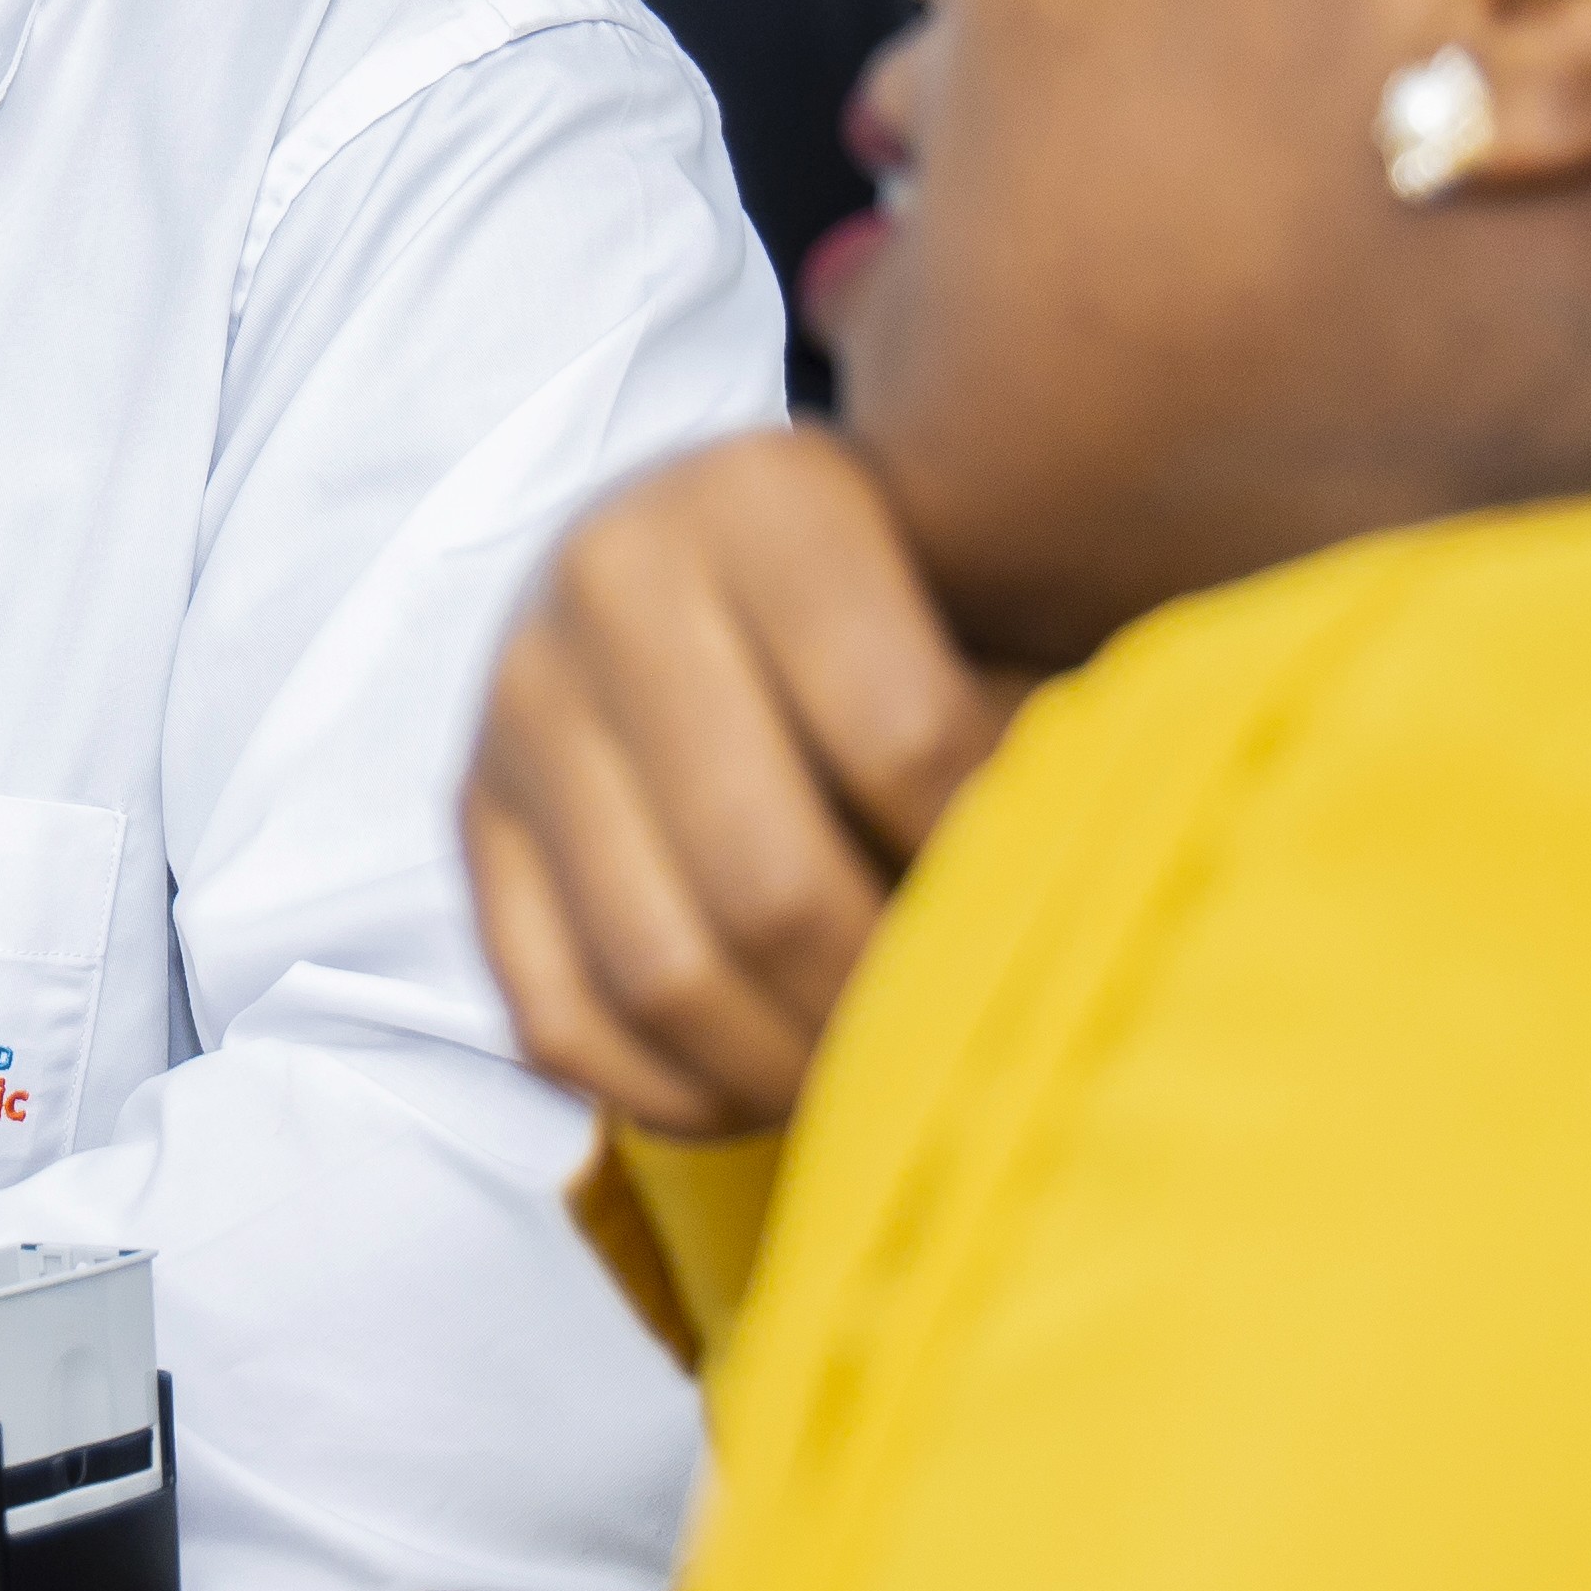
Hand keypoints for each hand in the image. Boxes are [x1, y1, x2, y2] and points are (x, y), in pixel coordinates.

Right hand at [461, 427, 1021, 1136]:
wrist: (707, 542)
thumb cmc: (905, 583)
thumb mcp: (982, 575)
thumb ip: (1046, 700)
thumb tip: (1123, 864)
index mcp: (761, 500)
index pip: (905, 736)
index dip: (998, 860)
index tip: (1068, 919)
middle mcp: (608, 584)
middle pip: (768, 881)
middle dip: (890, 1004)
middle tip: (983, 1057)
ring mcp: (518, 709)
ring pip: (657, 971)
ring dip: (789, 1072)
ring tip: (888, 1086)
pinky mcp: (468, 819)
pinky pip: (556, 1017)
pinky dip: (672, 1090)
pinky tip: (771, 1085)